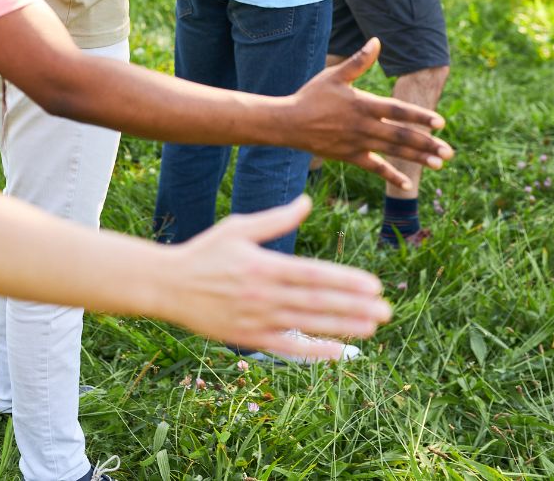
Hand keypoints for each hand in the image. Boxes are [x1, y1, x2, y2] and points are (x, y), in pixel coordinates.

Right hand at [158, 196, 389, 354]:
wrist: (167, 285)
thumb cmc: (205, 252)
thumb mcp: (239, 227)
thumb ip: (276, 218)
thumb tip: (307, 201)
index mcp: (264, 265)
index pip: (314, 275)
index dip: (345, 281)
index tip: (373, 284)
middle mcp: (263, 294)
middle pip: (317, 302)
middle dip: (354, 306)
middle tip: (386, 310)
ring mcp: (256, 319)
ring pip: (307, 325)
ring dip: (343, 327)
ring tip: (373, 326)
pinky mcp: (248, 338)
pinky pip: (287, 348)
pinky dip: (313, 351)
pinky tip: (340, 351)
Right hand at [286, 39, 450, 190]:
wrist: (288, 123)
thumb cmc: (312, 96)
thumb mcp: (335, 75)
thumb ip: (359, 61)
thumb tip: (377, 41)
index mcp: (363, 104)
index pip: (397, 111)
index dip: (419, 117)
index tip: (440, 123)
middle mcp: (364, 126)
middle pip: (401, 136)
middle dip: (427, 144)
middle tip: (449, 152)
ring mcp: (358, 143)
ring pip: (393, 152)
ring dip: (417, 158)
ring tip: (439, 163)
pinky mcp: (350, 156)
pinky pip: (374, 167)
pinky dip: (391, 175)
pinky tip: (407, 185)